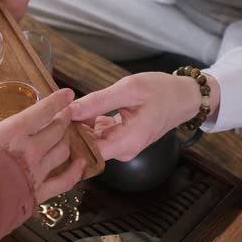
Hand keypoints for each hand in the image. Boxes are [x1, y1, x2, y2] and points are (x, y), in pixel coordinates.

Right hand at [0, 89, 85, 202]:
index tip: (68, 94)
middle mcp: (31, 149)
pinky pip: (65, 181)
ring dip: (67, 141)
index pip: (43, 111)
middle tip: (67, 114)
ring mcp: (38, 172)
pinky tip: (81, 164)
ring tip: (67, 136)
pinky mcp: (39, 193)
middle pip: (57, 130)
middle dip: (64, 119)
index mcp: (13, 131)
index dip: (58, 101)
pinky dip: (75, 171)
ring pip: (63, 151)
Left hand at [70, 72, 219, 160]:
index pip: (87, 152)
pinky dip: (89, 123)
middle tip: (58, 109)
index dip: (69, 138)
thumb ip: (97, 101)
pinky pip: (98, 135)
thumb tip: (69, 109)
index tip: (57, 120)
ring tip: (69, 106)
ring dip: (79, 125)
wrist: (184, 97)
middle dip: (71, 130)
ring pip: (91, 140)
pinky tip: (86, 109)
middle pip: (87, 147)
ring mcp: (122, 147)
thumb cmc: (161, 91)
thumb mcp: (128, 90)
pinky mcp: (120, 140)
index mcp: (127, 142)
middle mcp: (123, 151)